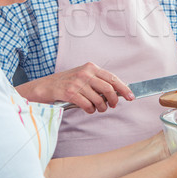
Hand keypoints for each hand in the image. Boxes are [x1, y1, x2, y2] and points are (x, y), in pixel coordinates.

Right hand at [16, 62, 133, 112]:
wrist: (45, 86)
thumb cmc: (67, 83)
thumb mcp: (83, 76)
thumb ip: (98, 81)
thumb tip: (117, 92)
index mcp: (90, 67)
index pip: (112, 78)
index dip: (124, 88)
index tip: (131, 96)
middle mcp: (85, 73)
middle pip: (108, 89)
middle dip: (114, 100)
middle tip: (112, 105)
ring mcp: (77, 83)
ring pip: (99, 100)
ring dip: (101, 108)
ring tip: (98, 108)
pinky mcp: (70, 93)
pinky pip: (88, 106)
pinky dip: (90, 110)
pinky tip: (88, 109)